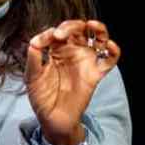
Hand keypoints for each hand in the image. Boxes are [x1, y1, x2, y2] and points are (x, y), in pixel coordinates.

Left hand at [25, 20, 120, 144]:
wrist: (53, 119)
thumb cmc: (41, 97)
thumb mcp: (31, 76)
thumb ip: (33, 58)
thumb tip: (36, 40)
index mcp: (56, 50)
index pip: (58, 32)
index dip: (51, 32)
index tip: (42, 42)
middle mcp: (72, 52)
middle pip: (78, 29)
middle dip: (71, 26)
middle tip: (61, 34)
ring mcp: (85, 61)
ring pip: (98, 38)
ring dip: (99, 28)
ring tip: (92, 25)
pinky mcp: (95, 74)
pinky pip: (109, 60)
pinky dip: (113, 51)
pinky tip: (109, 45)